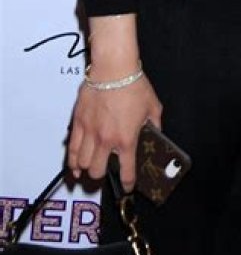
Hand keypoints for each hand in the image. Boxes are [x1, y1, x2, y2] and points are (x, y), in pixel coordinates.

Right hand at [66, 14, 161, 190]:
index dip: (128, 183)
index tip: (128, 186)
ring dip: (86, 169)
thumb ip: (154, 124)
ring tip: (90, 168)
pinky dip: (72, 160)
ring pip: (82, 164)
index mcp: (126, 139)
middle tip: (105, 173)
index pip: (126, 171)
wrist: (114, 68)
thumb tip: (156, 133)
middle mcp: (106, 140)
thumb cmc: (134, 85)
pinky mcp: (78, 123)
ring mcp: (89, 133)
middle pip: (97, 172)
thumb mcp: (153, 107)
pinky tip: (75, 164)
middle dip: (101, 176)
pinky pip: (71, 149)